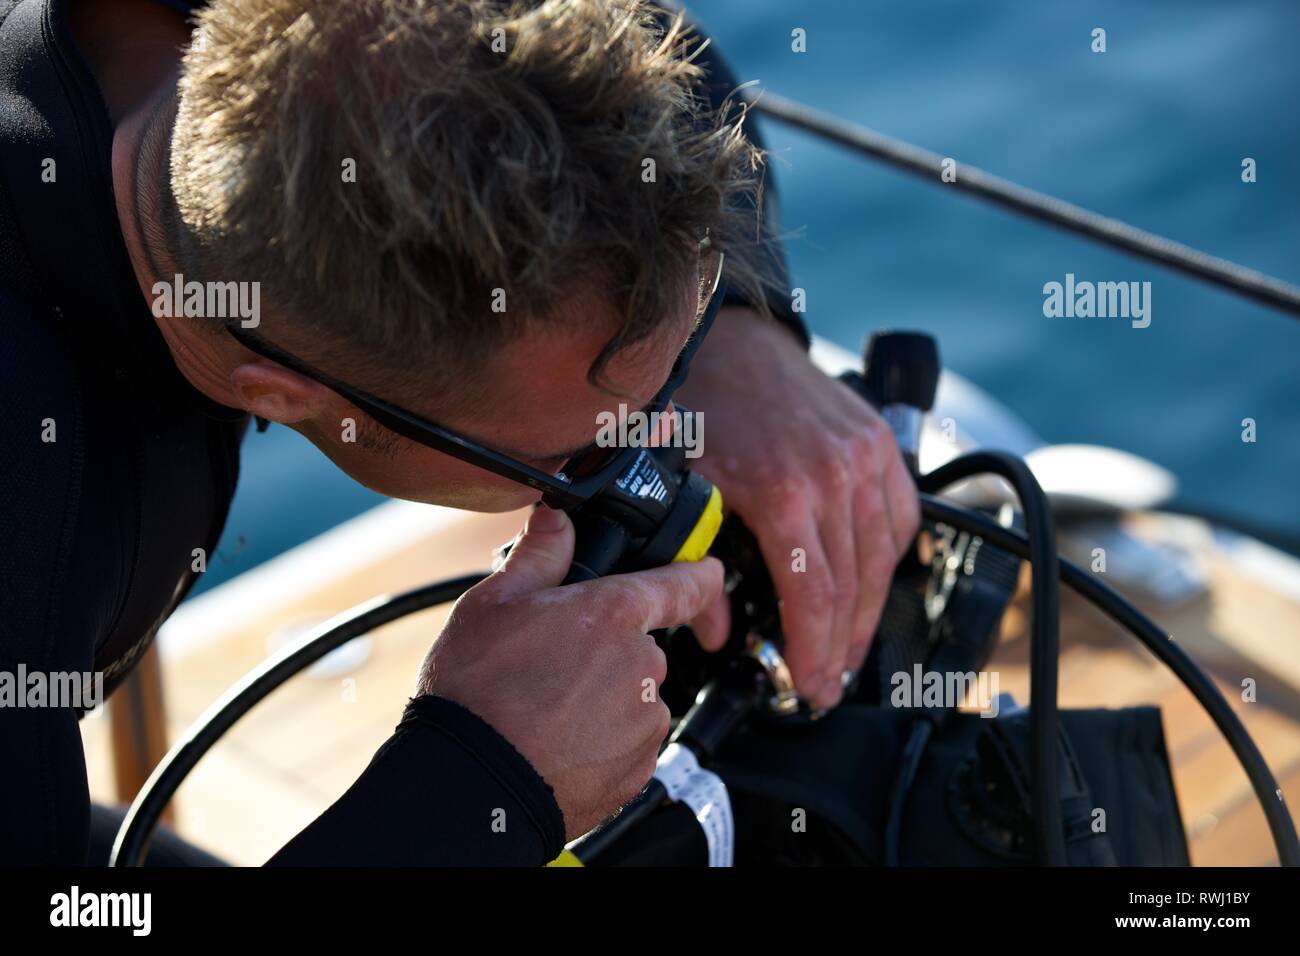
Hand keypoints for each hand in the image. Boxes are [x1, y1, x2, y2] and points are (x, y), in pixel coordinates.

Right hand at [417, 505, 723, 839]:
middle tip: (554, 662)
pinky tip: (557, 741)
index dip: (699, 573)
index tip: (706, 571)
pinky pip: (630, 742)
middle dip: (607, 648)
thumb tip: (556, 520)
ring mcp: (645, 721)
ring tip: (547, 708)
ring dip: (605, 697)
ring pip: (636, 695)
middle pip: (642, 645)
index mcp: (614, 614)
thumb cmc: (477, 693)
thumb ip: (539, 555)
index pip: (684, 583)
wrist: (473, 784)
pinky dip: (603, 740)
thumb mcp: (492, 604)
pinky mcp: (639, 770)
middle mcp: (644, 666)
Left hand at [675, 307, 920, 708]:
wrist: (729, 341)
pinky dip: (888, 557)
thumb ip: (694, 562)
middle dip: (842, 646)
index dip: (814, 651)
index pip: (814, 594)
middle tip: (828, 683)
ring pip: (882, 558)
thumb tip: (714, 630)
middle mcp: (836, 474)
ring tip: (847, 648)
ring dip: (868, 612)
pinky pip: (900, 516)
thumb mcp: (681, 487)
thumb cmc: (701, 407)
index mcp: (784, 490)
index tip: (810, 687)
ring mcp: (865, 456)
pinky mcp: (879, 443)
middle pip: (852, 585)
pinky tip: (869, 583)